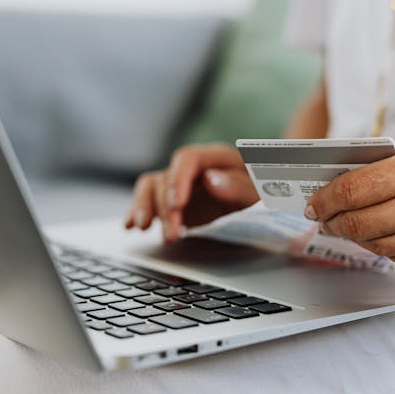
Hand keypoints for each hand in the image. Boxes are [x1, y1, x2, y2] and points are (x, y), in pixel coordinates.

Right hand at [125, 143, 259, 242]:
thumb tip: (211, 180)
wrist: (264, 201)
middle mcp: (192, 168)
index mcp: (215, 157)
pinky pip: (148, 201)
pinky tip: (130, 226)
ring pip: (151, 188)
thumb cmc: (263, 193)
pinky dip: (137, 212)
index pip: (187, 159)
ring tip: (142, 228)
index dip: (178, 180)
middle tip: (172, 235)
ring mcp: (179, 184)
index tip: (177, 204)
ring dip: (144, 208)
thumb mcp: (260, 191)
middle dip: (165, 208)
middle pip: (166, 178)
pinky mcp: (172, 201)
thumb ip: (239, 186)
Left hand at [305, 135, 394, 274]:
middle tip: (322, 217)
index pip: (352, 191)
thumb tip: (353, 177)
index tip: (313, 201)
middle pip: (355, 223)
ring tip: (348, 224)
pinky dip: (386, 246)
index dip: (324, 198)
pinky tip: (384, 234)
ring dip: (356, 235)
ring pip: (374, 245)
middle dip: (331, 221)